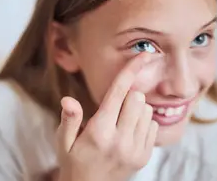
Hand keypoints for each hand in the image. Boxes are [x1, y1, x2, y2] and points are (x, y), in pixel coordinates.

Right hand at [56, 53, 159, 180]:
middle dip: (127, 95)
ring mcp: (135, 149)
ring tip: (120, 121)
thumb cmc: (73, 162)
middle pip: (137, 98)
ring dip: (135, 109)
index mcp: (99, 132)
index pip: (118, 93)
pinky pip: (153, 125)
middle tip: (114, 107)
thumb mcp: (63, 142)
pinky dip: (143, 122)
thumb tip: (68, 99)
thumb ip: (68, 119)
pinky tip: (129, 132)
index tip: (145, 55)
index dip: (131, 70)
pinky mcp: (144, 156)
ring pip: (147, 110)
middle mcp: (121, 139)